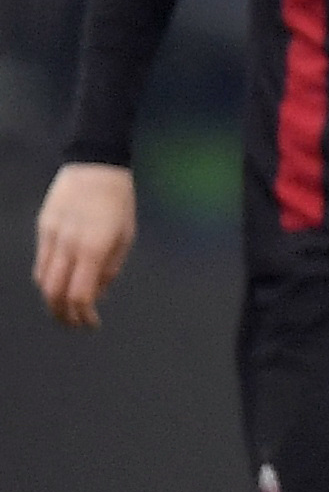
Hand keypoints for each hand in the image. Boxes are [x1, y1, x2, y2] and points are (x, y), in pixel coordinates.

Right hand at [32, 163, 137, 329]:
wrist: (94, 167)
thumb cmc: (118, 203)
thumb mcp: (126, 237)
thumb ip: (111, 269)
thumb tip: (98, 295)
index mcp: (93, 250)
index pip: (80, 295)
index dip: (83, 315)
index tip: (92, 324)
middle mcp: (68, 246)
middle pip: (54, 293)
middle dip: (62, 315)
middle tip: (73, 324)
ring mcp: (50, 237)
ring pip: (42, 279)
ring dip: (52, 299)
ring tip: (66, 308)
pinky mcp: (42, 228)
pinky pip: (40, 262)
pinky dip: (48, 279)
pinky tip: (59, 283)